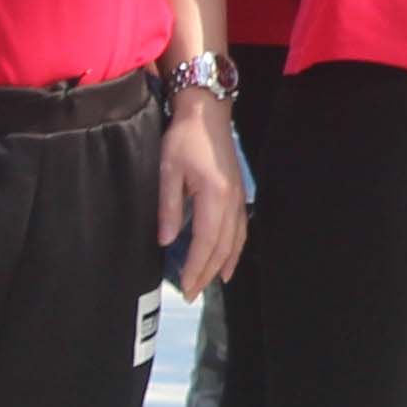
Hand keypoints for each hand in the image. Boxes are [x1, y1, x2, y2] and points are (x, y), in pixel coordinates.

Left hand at [160, 92, 246, 296]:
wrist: (207, 112)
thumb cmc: (184, 137)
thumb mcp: (168, 170)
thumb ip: (169, 207)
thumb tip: (166, 240)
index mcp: (213, 195)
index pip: (205, 241)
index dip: (196, 267)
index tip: (185, 287)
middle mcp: (231, 201)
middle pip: (222, 247)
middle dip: (206, 273)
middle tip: (192, 294)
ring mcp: (239, 198)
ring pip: (235, 241)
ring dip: (222, 265)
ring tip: (210, 284)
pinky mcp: (239, 194)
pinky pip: (241, 229)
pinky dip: (235, 249)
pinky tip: (229, 260)